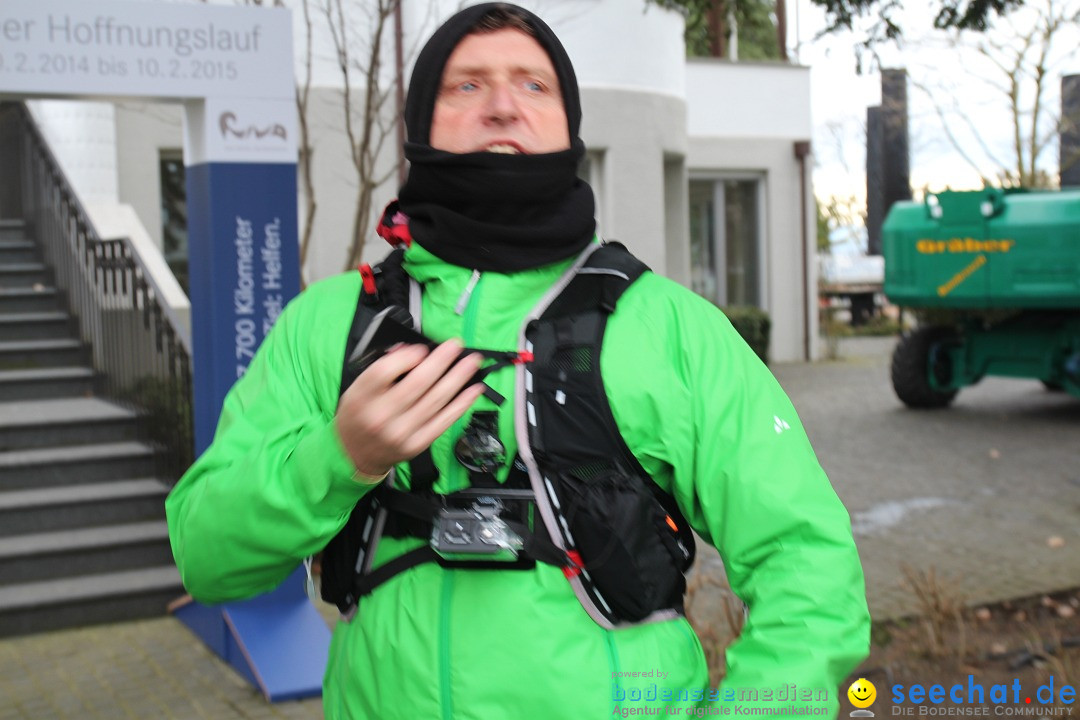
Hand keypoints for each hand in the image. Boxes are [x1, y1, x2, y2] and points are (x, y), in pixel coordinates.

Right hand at [335, 339, 483, 481]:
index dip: (408, 356)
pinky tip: (474, 390)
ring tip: (472, 363)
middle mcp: (380, 416)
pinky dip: (462, 403)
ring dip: (458, 378)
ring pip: (436, 400)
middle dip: (442, 361)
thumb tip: (412, 351)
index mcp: (361, 397)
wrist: (354, 453)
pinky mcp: (417, 444)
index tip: (422, 348)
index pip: (385, 371)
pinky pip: (445, 421)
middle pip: (418, 383)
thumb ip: (381, 368)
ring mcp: (401, 432)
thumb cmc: (359, 414)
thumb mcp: (359, 388)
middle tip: (457, 346)